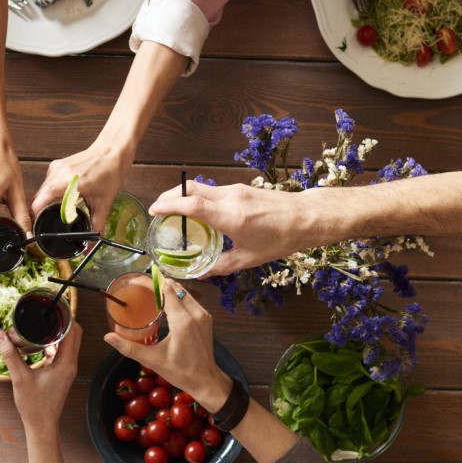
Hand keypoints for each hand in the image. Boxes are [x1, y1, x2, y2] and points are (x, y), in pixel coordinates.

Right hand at [0, 314, 78, 431]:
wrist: (41, 425)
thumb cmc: (34, 405)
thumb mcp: (19, 377)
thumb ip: (10, 354)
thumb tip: (0, 335)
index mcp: (66, 363)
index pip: (73, 331)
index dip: (66, 316)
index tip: (53, 306)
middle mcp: (70, 364)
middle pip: (73, 334)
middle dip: (62, 321)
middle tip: (46, 311)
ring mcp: (67, 369)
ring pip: (68, 343)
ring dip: (57, 332)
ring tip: (41, 323)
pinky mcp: (61, 374)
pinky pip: (61, 353)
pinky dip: (53, 344)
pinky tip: (37, 342)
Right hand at [31, 141, 131, 234]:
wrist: (113, 150)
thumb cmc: (110, 171)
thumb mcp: (103, 202)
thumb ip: (97, 223)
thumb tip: (93, 239)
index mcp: (68, 182)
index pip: (40, 200)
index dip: (35, 215)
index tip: (38, 226)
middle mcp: (58, 173)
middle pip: (39, 196)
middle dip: (42, 210)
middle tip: (49, 223)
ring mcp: (56, 167)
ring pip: (42, 189)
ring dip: (46, 201)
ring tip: (57, 210)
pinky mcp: (57, 164)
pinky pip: (47, 182)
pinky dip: (51, 191)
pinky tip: (62, 196)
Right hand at [103, 281, 229, 407]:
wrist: (206, 380)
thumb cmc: (180, 371)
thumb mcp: (152, 360)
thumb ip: (129, 347)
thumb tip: (108, 337)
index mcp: (182, 321)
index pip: (166, 290)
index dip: (151, 281)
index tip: (136, 279)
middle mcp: (195, 313)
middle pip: (175, 287)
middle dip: (158, 282)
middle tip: (140, 285)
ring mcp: (203, 314)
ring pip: (184, 292)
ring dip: (169, 288)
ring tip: (151, 290)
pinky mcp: (206, 318)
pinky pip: (190, 300)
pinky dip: (178, 296)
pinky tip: (166, 302)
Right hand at [148, 180, 308, 276]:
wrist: (308, 217)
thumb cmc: (282, 238)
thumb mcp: (249, 258)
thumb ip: (221, 266)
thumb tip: (200, 274)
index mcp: (231, 216)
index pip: (191, 204)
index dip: (169, 205)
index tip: (154, 211)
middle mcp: (231, 197)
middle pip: (190, 188)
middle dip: (170, 196)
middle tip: (157, 209)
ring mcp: (236, 190)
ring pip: (201, 187)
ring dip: (184, 196)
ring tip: (175, 212)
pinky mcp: (242, 188)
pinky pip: (213, 190)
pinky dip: (199, 198)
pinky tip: (199, 213)